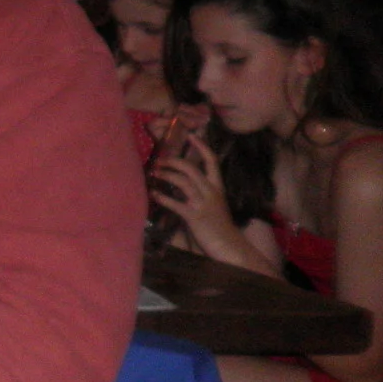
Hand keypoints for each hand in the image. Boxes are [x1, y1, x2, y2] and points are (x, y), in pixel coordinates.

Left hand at [151, 135, 245, 259]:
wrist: (230, 247)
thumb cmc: (218, 227)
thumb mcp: (211, 205)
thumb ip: (198, 194)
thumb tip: (179, 186)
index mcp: (217, 187)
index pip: (211, 161)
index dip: (201, 146)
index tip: (190, 135)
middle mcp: (211, 192)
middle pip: (191, 167)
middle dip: (172, 161)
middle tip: (158, 160)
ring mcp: (203, 203)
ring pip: (183, 181)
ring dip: (165, 175)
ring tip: (153, 173)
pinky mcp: (195, 216)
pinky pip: (175, 203)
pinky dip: (162, 197)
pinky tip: (153, 194)